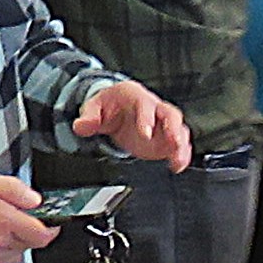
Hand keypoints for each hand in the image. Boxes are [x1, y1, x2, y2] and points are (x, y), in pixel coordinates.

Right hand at [0, 168, 59, 262]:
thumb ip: (15, 190)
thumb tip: (35, 200)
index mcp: (4, 221)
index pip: (42, 235)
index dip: (52, 229)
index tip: (52, 223)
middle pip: (30, 245)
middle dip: (31, 231)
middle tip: (21, 216)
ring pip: (16, 254)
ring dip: (17, 241)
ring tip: (2, 224)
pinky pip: (0, 260)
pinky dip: (2, 249)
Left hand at [72, 81, 192, 169]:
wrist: (117, 110)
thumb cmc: (110, 105)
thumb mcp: (94, 107)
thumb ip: (88, 117)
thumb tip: (81, 126)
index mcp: (136, 96)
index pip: (145, 105)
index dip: (147, 119)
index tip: (145, 134)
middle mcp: (154, 107)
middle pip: (170, 114)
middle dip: (173, 129)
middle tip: (174, 143)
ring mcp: (162, 123)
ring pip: (179, 129)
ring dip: (181, 143)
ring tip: (178, 159)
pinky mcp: (166, 137)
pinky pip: (179, 143)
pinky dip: (181, 154)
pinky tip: (177, 165)